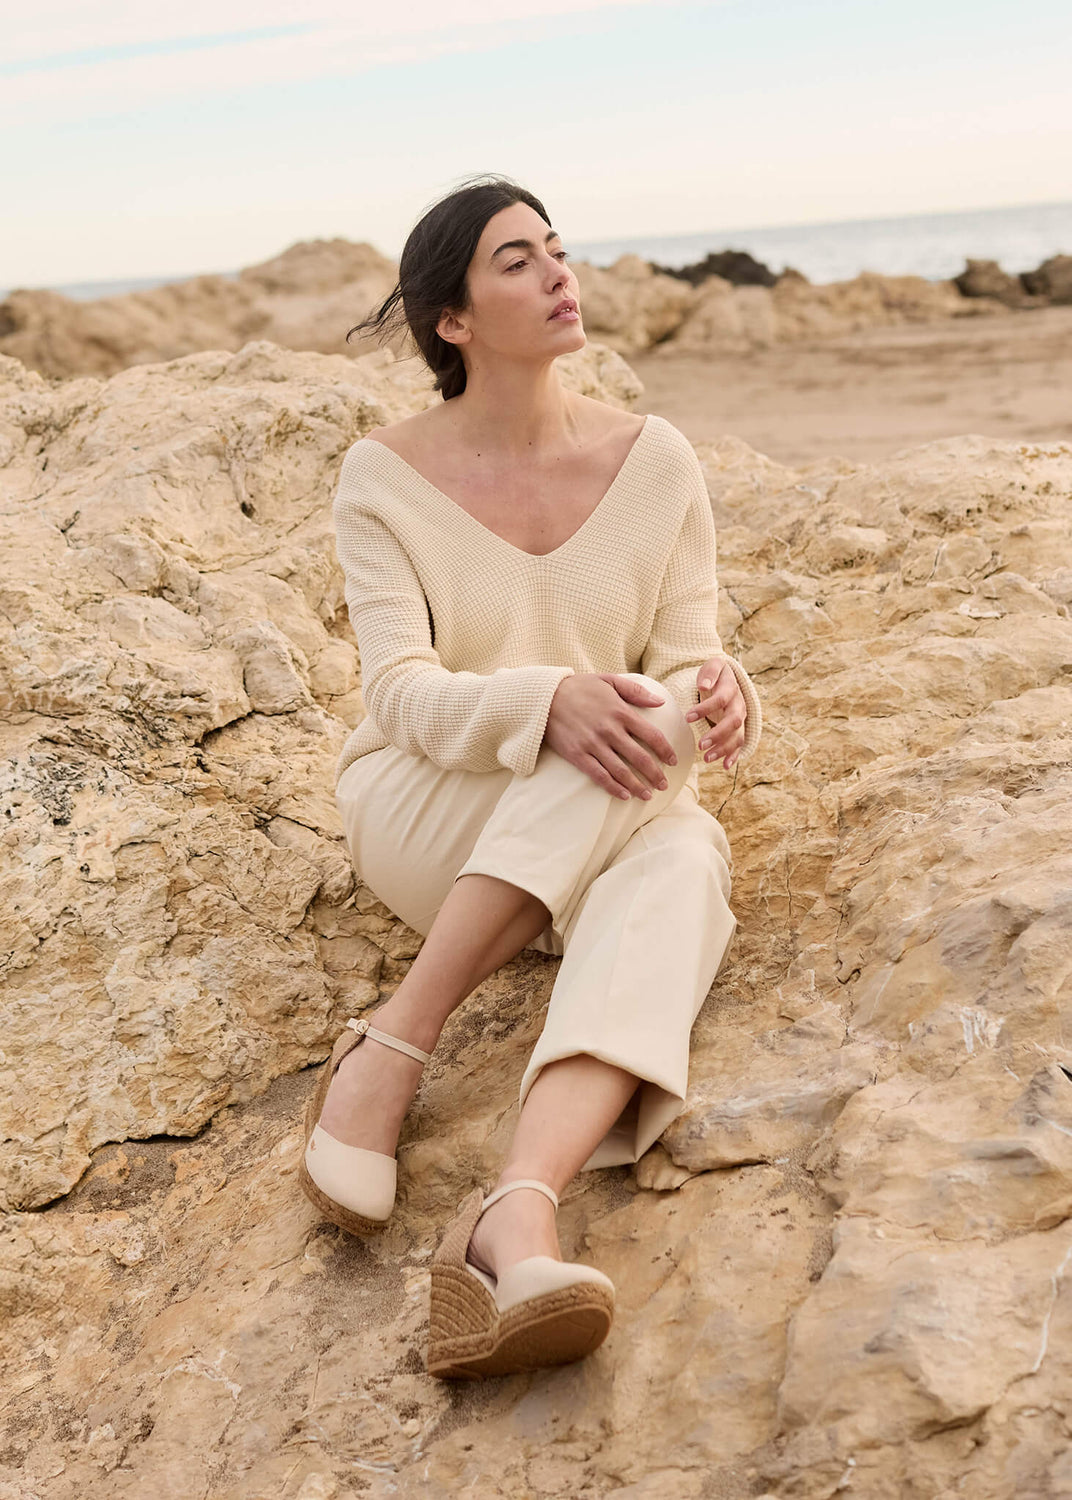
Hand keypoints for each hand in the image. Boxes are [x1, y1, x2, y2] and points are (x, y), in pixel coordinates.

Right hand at [544, 673, 680, 800]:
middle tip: (663, 784)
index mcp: (620, 712)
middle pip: (640, 757)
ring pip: (621, 771)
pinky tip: (624, 796)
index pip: (652, 735)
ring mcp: (593, 744)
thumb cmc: (579, 687)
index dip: (665, 750)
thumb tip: (660, 702)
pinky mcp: (578, 755)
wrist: (544, 696)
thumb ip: (636, 691)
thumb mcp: (609, 680)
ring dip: (637, 786)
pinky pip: (599, 776)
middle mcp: (609, 730)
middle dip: (655, 774)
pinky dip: (613, 788)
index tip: (673, 761)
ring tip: (647, 795)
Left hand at [685, 657, 745, 769]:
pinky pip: (739, 744)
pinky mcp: (738, 729)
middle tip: (700, 745)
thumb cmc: (715, 673)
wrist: (726, 678)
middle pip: (734, 721)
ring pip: (737, 736)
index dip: (705, 709)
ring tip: (706, 758)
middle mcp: (739, 705)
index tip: (687, 717)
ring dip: (723, 748)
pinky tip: (725, 766)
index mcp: (731, 689)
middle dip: (718, 734)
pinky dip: (734, 756)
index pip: (720, 700)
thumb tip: (704, 685)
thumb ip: (710, 673)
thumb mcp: (713, 665)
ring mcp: (740, 719)